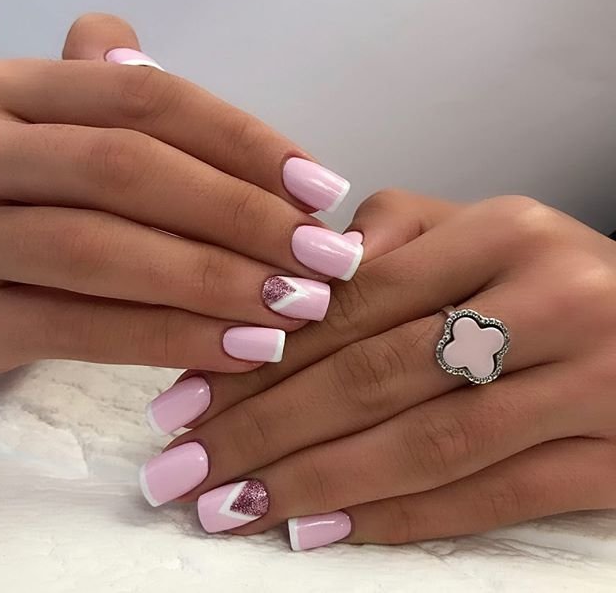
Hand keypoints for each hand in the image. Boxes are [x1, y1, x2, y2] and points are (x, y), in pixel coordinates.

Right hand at [0, 13, 360, 372]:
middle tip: (328, 259)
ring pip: (105, 251)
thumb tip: (136, 45)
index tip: (323, 188)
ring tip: (300, 307)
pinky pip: (80, 331)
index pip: (145, 98)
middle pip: (130, 169)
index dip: (244, 141)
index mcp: (9, 92)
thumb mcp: (37, 128)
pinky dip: (169, 340)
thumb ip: (85, 90)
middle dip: (243, 216)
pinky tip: (242, 352)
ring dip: (217, 282)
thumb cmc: (10, 190)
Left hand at [138, 191, 615, 548]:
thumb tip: (293, 284)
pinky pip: (492, 496)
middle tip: (186, 467)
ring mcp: (592, 382)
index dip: (265, 355)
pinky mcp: (614, 456)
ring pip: (427, 443)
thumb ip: (389, 237)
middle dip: (267, 427)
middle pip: (379, 373)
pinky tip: (322, 529)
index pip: (355, 300)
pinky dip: (399, 517)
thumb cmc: (546, 275)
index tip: (188, 398)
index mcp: (503, 232)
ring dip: (317, 481)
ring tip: (232, 506)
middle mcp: (550, 298)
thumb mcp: (476, 230)